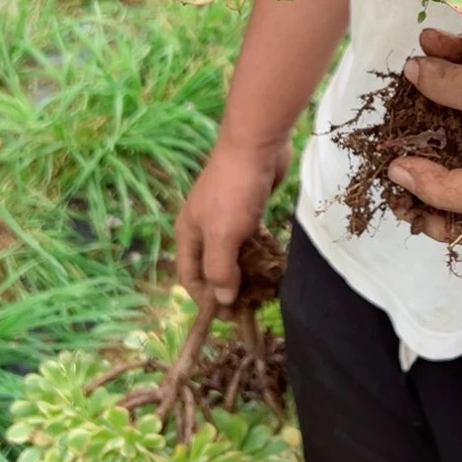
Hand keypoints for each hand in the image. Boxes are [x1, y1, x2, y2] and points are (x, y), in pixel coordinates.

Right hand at [175, 138, 289, 315]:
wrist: (256, 144)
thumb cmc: (233, 191)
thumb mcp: (223, 235)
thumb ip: (220, 269)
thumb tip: (222, 299)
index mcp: (189, 233)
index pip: (190, 276)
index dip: (204, 299)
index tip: (226, 318)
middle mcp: (204, 226)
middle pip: (213, 266)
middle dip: (228, 287)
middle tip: (251, 307)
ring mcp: (228, 215)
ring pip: (235, 252)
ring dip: (247, 271)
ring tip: (265, 290)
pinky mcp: (249, 206)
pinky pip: (252, 237)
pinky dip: (260, 251)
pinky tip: (273, 263)